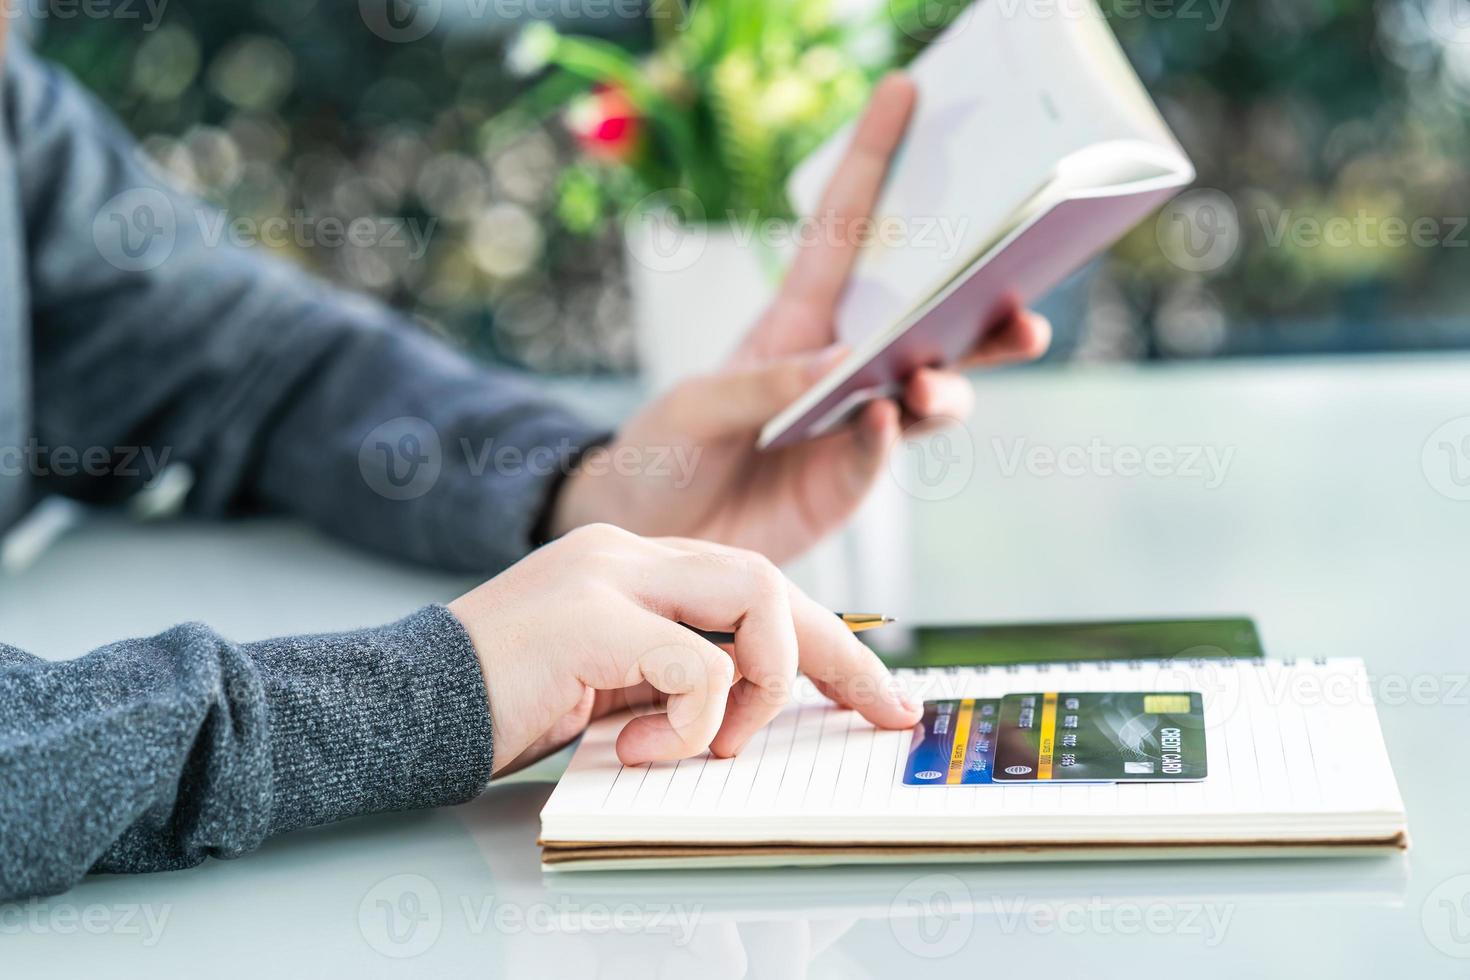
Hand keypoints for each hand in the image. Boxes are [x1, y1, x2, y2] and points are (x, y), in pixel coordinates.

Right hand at [448, 523, 920, 773]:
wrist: (402, 705)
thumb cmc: (502, 704)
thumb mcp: (611, 686)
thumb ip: (674, 675)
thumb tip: (757, 707)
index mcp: (632, 564)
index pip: (754, 583)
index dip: (826, 638)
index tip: (877, 691)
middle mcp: (626, 554)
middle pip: (771, 579)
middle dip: (840, 652)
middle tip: (883, 708)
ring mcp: (608, 575)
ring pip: (754, 597)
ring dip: (758, 688)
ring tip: (715, 744)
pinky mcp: (590, 616)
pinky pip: (698, 665)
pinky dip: (696, 721)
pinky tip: (643, 749)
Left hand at [549, 73, 1050, 563]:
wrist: (650, 537)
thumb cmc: (663, 452)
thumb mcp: (697, 405)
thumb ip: (764, 385)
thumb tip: (847, 364)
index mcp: (796, 322)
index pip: (841, 229)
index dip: (872, 159)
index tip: (903, 91)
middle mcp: (837, 366)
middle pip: (923, 317)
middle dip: (977, 297)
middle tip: (1020, 284)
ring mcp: (851, 425)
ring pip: (928, 389)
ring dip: (946, 381)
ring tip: (931, 384)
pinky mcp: (848, 484)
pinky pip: (882, 453)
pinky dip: (887, 438)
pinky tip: (885, 423)